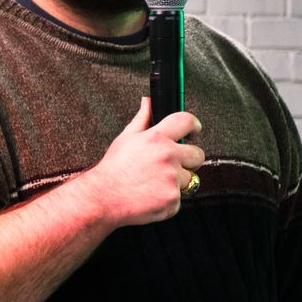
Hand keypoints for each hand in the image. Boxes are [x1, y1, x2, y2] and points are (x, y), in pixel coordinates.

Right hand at [85, 98, 204, 228]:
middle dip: (190, 159)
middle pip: (197, 154)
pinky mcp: (172, 199)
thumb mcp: (125, 138)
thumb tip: (147, 102)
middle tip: (173, 165)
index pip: (186, 121)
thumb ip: (142, 119)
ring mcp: (172, 179)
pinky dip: (169, 199)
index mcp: (157, 138)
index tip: (194, 130)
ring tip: (156, 182)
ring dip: (178, 181)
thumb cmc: (113, 169)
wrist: (104, 198)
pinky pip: (180, 198)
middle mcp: (168, 156)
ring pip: (190, 178)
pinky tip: (153, 195)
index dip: (194, 125)